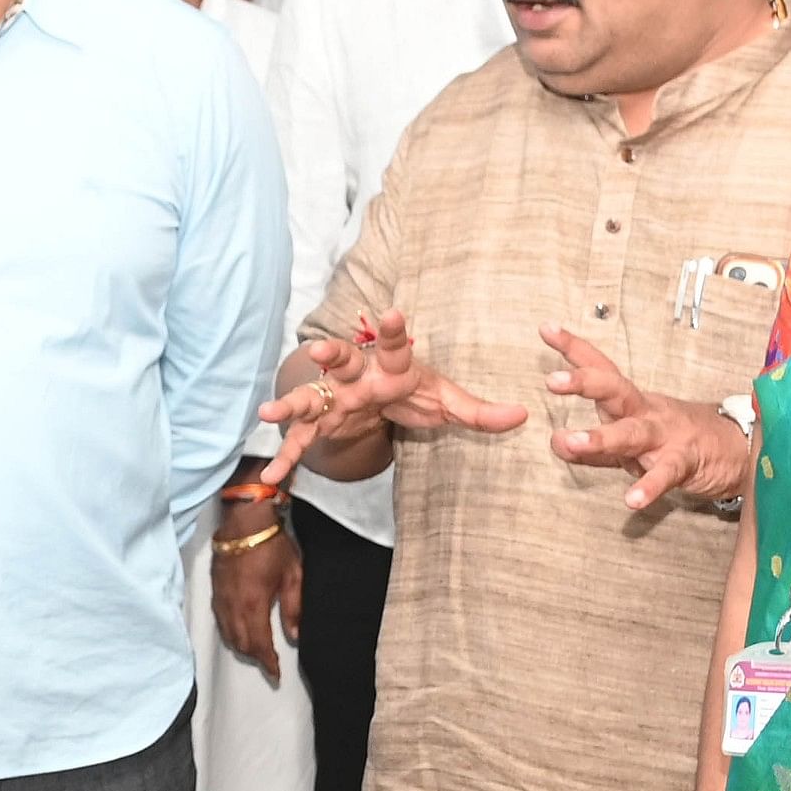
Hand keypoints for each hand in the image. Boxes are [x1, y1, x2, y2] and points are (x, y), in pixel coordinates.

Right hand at [210, 516, 296, 683]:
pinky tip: (239, 631)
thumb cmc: (272, 545)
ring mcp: (220, 599)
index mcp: (254, 605)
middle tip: (269, 663)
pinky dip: (230, 633)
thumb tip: (294, 635)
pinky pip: (220, 622)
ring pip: (228, 635)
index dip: (268, 663)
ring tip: (256, 651)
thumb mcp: (293, 576)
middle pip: (241, 644)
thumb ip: (294, 608)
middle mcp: (233, 607)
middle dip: (255, 657)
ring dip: (242, 647)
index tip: (276, 673)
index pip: (260, 644)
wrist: (244, 522)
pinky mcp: (214, 591)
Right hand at [257, 308, 528, 487]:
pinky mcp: (322, 423)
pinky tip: (272, 478)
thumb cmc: (413, 393)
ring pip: (310, 397)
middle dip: (330, 355)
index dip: (391, 330)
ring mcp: (335, 399)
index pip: (394, 345)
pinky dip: (286, 458)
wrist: (378, 398)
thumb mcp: (448, 401)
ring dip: (290, 404)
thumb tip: (523, 416)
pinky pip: (302, 440)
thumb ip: (480, 411)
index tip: (392, 313)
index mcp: (392, 367)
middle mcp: (358, 376)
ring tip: (268, 412)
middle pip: (343, 361)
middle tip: (321, 350)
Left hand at [541, 328, 752, 511]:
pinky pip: (664, 474)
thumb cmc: (676, 440)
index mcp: (632, 402)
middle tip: (552, 381)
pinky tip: (632, 500)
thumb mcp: (631, 441)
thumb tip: (556, 442)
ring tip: (572, 441)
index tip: (547, 329)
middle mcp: (646, 412)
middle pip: (615, 391)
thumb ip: (593, 447)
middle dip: (584, 383)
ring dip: (601, 437)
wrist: (737, 449)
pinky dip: (649, 487)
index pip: (602, 370)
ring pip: (632, 432)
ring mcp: (665, 436)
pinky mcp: (684, 462)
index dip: (575, 350)